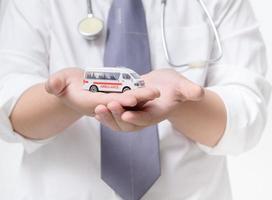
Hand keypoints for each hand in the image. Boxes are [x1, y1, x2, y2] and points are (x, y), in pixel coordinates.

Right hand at [45, 68, 159, 116]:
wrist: (74, 87)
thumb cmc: (66, 84)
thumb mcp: (59, 81)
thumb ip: (56, 83)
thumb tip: (52, 86)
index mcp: (92, 103)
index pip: (108, 103)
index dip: (119, 101)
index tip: (131, 98)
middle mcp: (105, 104)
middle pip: (124, 103)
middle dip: (139, 99)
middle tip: (153, 93)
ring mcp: (113, 99)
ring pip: (130, 100)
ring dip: (143, 97)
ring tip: (156, 91)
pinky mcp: (117, 94)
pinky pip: (130, 94)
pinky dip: (141, 93)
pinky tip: (152, 88)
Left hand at [94, 68, 203, 130]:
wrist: (166, 87)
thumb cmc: (176, 87)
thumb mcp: (183, 86)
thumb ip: (190, 91)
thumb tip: (199, 93)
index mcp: (157, 113)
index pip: (147, 118)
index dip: (137, 117)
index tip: (126, 115)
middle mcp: (144, 116)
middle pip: (129, 122)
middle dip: (116, 117)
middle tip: (104, 107)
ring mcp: (134, 113)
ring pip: (119, 121)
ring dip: (108, 117)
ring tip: (97, 109)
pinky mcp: (127, 108)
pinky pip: (115, 114)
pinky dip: (106, 113)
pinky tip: (95, 108)